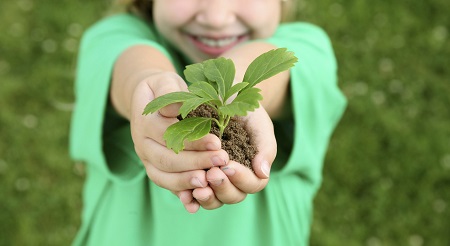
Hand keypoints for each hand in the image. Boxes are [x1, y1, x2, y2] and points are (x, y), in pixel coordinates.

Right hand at [129, 71, 228, 212]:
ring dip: (187, 182)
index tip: (217, 141)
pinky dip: (180, 196)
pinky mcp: (156, 170)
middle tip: (221, 161)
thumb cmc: (163, 89)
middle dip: (195, 162)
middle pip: (166, 160)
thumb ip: (169, 93)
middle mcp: (142, 145)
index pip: (168, 135)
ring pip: (164, 177)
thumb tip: (173, 108)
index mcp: (144, 123)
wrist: (148, 101)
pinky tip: (195, 205)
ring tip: (210, 181)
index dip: (192, 140)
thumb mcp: (165, 82)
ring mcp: (147, 160)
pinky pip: (166, 186)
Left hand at [191, 106, 276, 208]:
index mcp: (253, 167)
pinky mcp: (195, 176)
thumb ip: (265, 146)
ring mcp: (215, 179)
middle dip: (223, 188)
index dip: (242, 179)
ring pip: (214, 200)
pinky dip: (190, 198)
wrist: (219, 93)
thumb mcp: (258, 122)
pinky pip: (193, 195)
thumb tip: (263, 172)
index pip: (253, 184)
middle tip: (212, 173)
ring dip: (207, 197)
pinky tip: (185, 194)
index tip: (228, 166)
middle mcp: (234, 178)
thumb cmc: (243, 107)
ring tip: (198, 187)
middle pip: (234, 196)